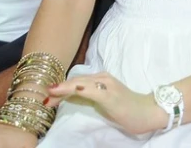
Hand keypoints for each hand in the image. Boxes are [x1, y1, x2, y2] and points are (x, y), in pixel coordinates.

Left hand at [46, 72, 164, 134]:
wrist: (148, 112)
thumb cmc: (126, 109)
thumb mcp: (102, 102)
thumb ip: (87, 98)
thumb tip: (67, 99)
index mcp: (100, 79)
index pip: (75, 82)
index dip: (59, 89)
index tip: (45, 98)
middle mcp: (102, 78)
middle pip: (74, 82)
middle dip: (57, 90)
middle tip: (42, 99)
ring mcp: (107, 85)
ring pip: (80, 84)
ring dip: (63, 89)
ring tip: (49, 94)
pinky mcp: (110, 95)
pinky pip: (91, 91)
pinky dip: (78, 90)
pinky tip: (70, 91)